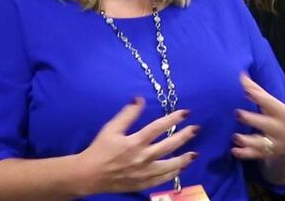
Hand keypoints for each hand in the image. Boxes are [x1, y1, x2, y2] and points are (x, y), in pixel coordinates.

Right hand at [77, 97, 198, 194]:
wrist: (89, 175)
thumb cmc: (99, 149)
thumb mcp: (111, 128)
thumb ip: (127, 114)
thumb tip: (140, 99)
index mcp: (134, 142)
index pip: (158, 127)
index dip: (173, 118)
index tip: (186, 112)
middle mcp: (142, 158)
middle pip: (168, 146)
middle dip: (184, 136)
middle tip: (196, 129)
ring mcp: (144, 173)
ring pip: (169, 166)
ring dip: (184, 159)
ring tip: (194, 154)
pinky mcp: (142, 184)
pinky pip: (162, 179)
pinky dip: (173, 174)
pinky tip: (180, 169)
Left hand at [232, 73, 284, 160]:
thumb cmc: (283, 118)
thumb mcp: (275, 105)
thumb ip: (258, 91)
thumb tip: (241, 75)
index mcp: (281, 112)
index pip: (271, 104)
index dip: (259, 97)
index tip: (246, 91)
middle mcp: (280, 128)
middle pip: (267, 124)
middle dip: (253, 120)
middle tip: (237, 113)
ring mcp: (275, 142)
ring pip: (262, 143)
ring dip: (248, 141)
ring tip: (235, 137)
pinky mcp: (269, 153)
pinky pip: (257, 155)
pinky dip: (245, 154)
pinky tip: (235, 151)